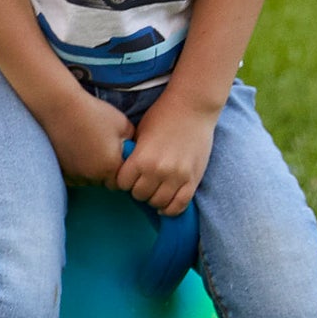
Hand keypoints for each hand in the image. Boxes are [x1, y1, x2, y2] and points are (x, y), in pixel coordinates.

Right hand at [44, 89, 130, 186]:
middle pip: (103, 182)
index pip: (121, 181)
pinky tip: (76, 151)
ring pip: (87, 180)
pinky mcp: (61, 170)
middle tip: (102, 150)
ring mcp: (73, 175)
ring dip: (90, 170)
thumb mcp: (123, 124)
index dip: (120, 170)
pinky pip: (73, 176)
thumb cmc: (93, 113)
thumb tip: (131, 150)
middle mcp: (91, 176)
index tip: (117, 157)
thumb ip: (131, 141)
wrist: (61, 107)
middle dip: (105, 170)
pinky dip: (76, 168)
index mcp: (110, 167)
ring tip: (87, 149)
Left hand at [117, 92, 217, 215]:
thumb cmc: (162, 116)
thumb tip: (125, 173)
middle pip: (139, 195)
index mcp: (141, 159)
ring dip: (154, 199)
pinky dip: (171, 209)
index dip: (123, 180)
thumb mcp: (139, 134)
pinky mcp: (193, 179)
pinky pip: (180, 205)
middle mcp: (158, 171)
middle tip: (142, 182)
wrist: (192, 108)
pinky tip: (165, 205)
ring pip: (158, 203)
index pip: (123, 184)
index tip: (128, 177)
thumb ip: (133, 156)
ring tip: (154, 190)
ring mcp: (177, 177)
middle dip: (138, 190)